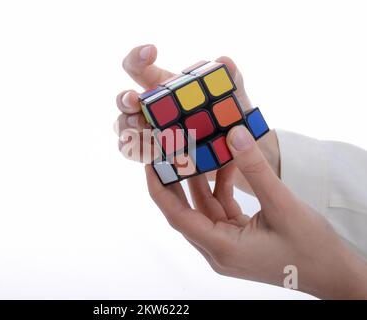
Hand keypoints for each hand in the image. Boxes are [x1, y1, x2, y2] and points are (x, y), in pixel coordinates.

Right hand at [115, 44, 279, 192]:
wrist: (234, 150)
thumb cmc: (226, 117)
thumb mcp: (231, 97)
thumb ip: (230, 78)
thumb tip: (224, 61)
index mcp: (162, 88)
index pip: (138, 68)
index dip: (138, 57)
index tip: (152, 51)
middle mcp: (148, 109)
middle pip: (124, 101)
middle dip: (125, 99)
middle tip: (135, 100)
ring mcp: (146, 133)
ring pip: (123, 128)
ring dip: (128, 128)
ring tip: (144, 131)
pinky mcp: (151, 156)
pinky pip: (134, 153)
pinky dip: (139, 151)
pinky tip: (153, 153)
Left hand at [146, 125, 366, 298]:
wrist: (333, 273)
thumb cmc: (310, 248)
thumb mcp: (282, 205)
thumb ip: (255, 170)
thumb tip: (235, 134)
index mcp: (221, 248)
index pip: (177, 216)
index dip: (160, 189)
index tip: (150, 163)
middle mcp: (217, 250)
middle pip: (186, 211)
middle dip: (177, 180)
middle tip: (168, 151)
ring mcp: (227, 245)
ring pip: (205, 208)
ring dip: (204, 180)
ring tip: (201, 150)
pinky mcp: (237, 239)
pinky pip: (221, 210)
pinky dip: (222, 188)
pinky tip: (228, 165)